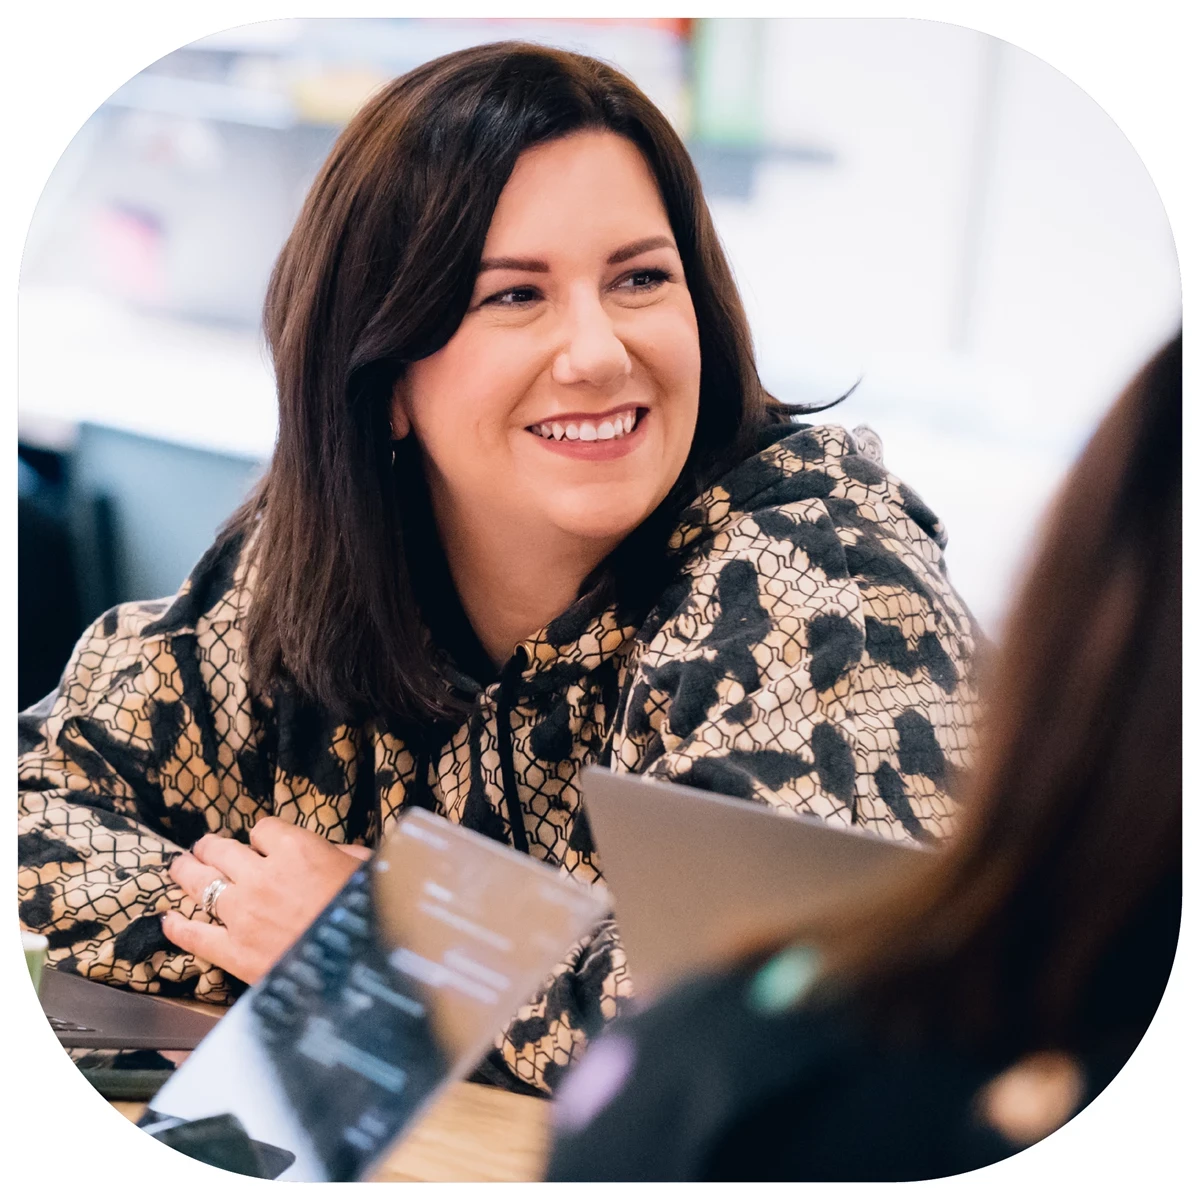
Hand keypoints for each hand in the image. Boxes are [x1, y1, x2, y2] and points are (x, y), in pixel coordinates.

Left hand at [163, 818, 372, 984]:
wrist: (359, 968)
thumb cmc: (368, 914)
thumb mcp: (366, 871)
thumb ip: (343, 855)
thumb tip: (333, 852)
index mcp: (297, 849)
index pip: (263, 829)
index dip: (263, 836)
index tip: (264, 844)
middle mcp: (262, 875)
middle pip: (222, 850)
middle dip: (210, 846)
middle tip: (203, 847)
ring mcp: (242, 913)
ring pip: (200, 883)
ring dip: (186, 871)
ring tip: (178, 866)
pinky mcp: (233, 950)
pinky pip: (194, 935)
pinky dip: (177, 927)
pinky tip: (169, 921)